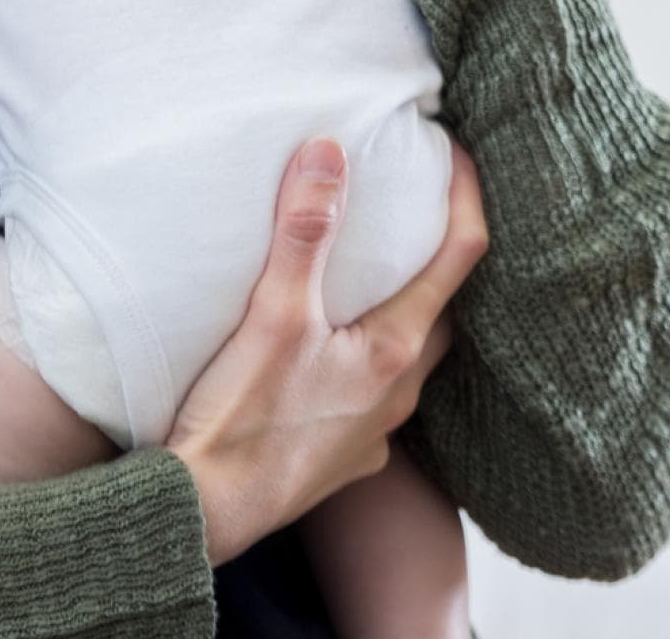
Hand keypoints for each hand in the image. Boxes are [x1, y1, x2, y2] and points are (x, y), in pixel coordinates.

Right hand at [166, 137, 487, 567]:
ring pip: (412, 355)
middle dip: (440, 255)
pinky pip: (376, 396)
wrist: (202, 518)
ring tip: (378, 275)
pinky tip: (337, 352)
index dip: (468, 196)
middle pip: (443, 306)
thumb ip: (303, 231)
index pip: (462, 255)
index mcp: (396, 348)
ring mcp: (375, 431)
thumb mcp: (272, 313)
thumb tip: (328, 152)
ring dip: (404, 310)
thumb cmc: (241, 420)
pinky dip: (368, 358)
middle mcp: (399, 392)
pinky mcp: (344, 458)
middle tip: (420, 211)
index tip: (456, 154)